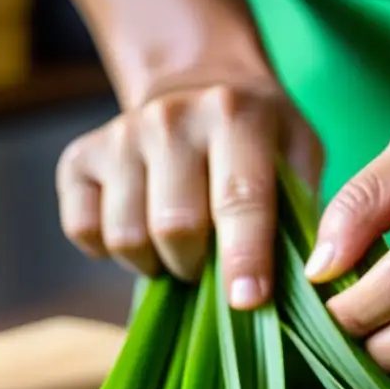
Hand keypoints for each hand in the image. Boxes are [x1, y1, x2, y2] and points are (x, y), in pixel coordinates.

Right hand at [55, 80, 322, 308]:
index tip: (247, 302)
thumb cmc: (259, 141)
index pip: (238, 199)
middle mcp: (170, 118)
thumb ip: (303, 208)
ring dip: (157, 263)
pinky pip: (85, 232)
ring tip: (180, 248)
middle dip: (198, 266)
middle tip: (212, 265)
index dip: (243, 257)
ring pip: (127, 238)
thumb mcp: (298, 154)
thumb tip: (310, 275)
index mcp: (234, 116)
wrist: (196, 87)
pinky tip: (142, 234)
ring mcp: (119, 135)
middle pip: (176, 227)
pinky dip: (111, 252)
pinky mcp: (79, 158)